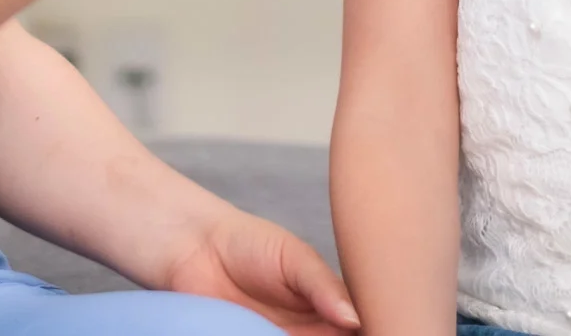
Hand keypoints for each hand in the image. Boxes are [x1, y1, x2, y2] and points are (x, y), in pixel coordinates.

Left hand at [161, 207, 360, 334]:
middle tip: (323, 333)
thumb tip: (355, 320)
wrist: (193, 249)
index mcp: (329, 310)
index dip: (373, 332)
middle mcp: (310, 334)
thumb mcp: (295, 258)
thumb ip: (325, 286)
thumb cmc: (249, 244)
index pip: (360, 331)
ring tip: (290, 333)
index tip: (377, 333)